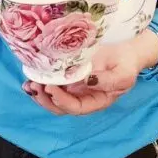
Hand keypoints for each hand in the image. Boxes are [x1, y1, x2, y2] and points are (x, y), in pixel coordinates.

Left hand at [22, 31, 157, 115]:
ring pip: (52, 97)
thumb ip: (106, 81)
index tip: (51, 87)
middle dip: (45, 99)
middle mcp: (82, 97)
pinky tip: (30, 76)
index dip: (61, 101)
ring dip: (39, 92)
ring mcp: (73, 86)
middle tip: (36, 85)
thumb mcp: (123, 74)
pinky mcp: (68, 73)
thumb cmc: (127, 64)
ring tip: (29, 83)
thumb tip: (86, 82)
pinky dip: (40, 80)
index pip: (75, 107)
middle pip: (59, 106)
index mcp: (95, 101)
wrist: (128, 50)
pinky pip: (52, 80)